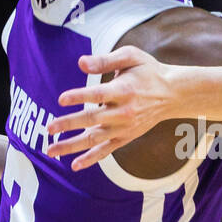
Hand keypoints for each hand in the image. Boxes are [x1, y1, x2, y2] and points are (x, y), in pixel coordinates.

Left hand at [47, 45, 179, 170]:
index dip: (79, 97)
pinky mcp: (125, 137)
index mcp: (124, 90)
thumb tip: (80, 63)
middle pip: (92, 120)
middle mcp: (123, 112)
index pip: (98, 95)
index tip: (61, 99)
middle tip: (49, 127)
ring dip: (71, 146)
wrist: (173, 94)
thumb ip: (105, 60)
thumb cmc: (148, 71)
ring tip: (51, 150)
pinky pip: (106, 151)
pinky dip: (90, 158)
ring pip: (94, 139)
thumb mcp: (131, 56)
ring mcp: (124, 128)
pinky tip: (74, 164)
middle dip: (69, 124)